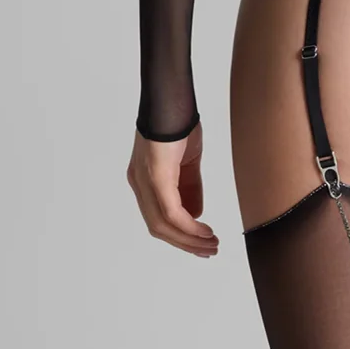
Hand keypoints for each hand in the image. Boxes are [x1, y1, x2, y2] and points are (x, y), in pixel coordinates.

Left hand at [127, 121, 218, 257]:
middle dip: (185, 243)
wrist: (172, 97)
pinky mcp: (155, 177)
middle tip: (208, 250)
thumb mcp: (188, 161)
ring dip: (189, 239)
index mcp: (144, 178)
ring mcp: (144, 181)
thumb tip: (195, 215)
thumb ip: (190, 187)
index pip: (157, 217)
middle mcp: (138, 183)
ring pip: (163, 225)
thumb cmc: (179, 121)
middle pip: (158, 227)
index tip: (200, 243)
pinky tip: (204, 231)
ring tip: (211, 245)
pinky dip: (189, 227)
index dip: (179, 235)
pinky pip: (171, 212)